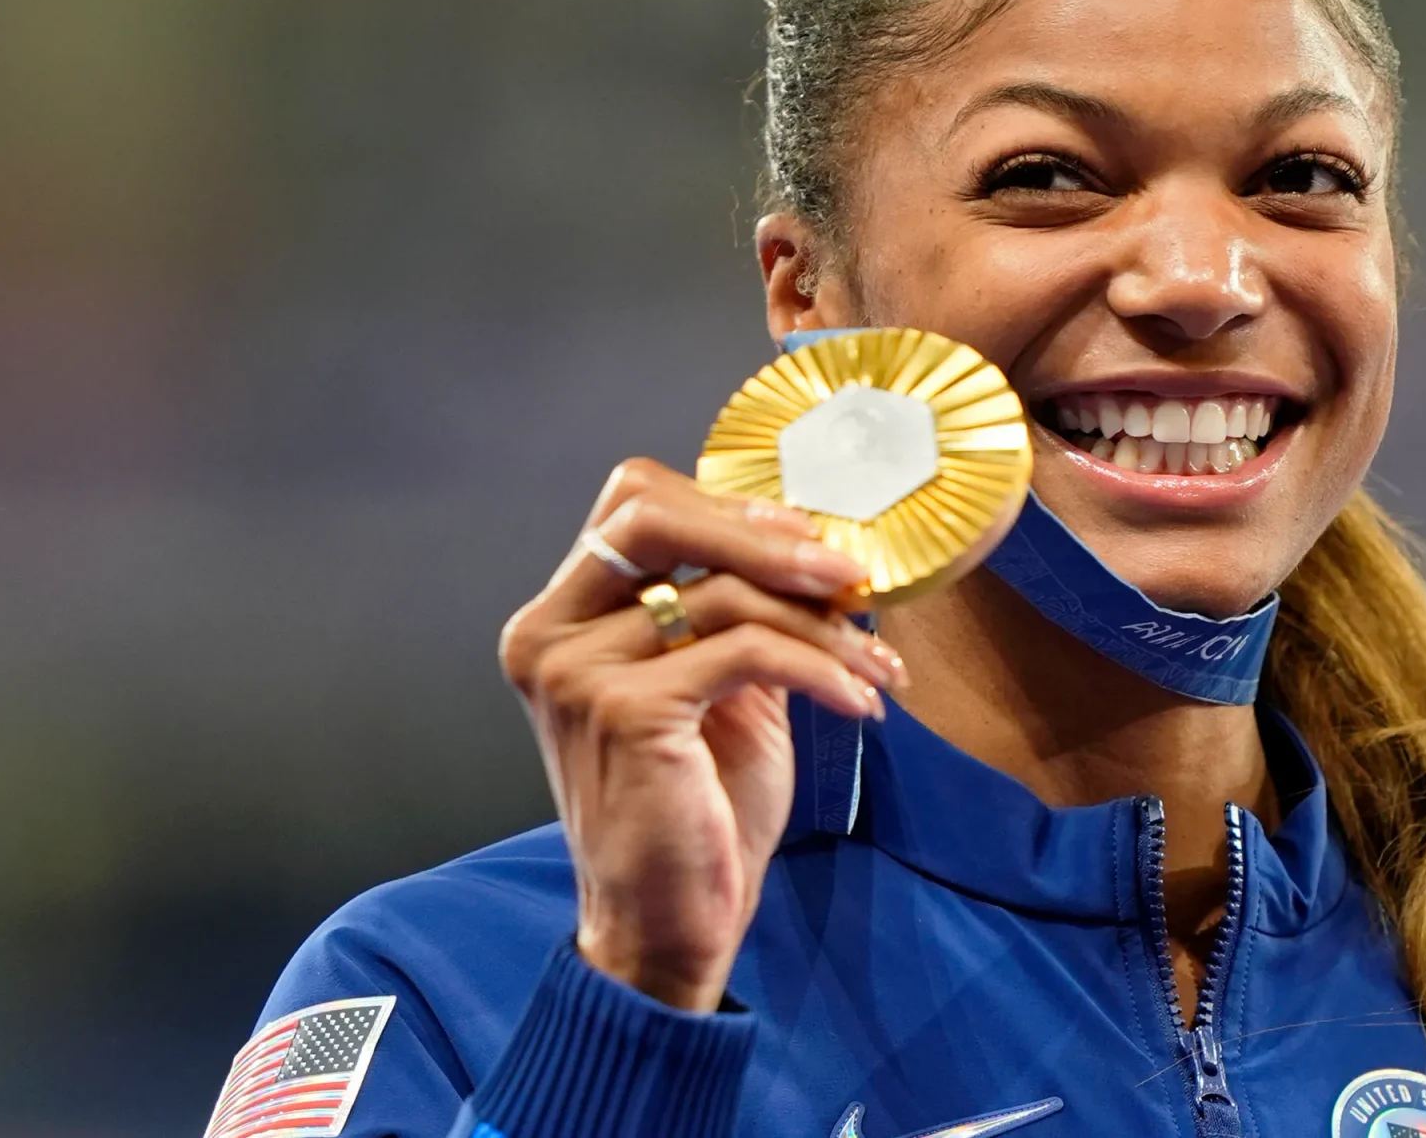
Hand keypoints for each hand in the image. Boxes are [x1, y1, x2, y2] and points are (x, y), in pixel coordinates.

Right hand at [498, 458, 903, 1011]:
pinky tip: (860, 701)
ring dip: (823, 625)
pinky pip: (747, 651)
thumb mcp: (720, 687)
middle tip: (847, 573)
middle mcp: (549, 634)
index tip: (807, 536)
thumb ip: (737, 610)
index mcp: (561, 618)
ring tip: (877, 662)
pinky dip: (820, 668)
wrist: (669, 923)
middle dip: (766, 535)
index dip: (726, 504)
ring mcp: (577, 671)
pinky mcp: (624, 710)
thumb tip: (815, 542)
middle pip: (656, 515)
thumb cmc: (697, 808)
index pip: (633, 501)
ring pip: (723, 593)